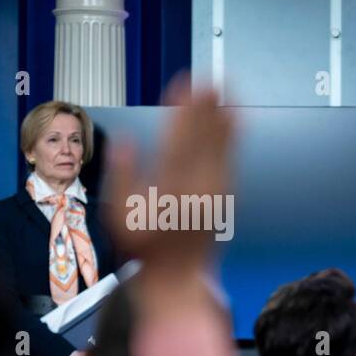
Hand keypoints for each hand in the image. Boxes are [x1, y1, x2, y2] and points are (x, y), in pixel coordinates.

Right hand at [104, 75, 234, 315]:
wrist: (180, 276)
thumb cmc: (144, 247)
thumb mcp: (120, 216)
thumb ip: (122, 176)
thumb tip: (125, 140)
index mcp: (170, 192)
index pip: (178, 142)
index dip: (183, 112)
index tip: (185, 86)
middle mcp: (198, 191)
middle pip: (203, 140)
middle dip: (208, 108)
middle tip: (213, 78)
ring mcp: (216, 194)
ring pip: (221, 148)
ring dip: (223, 117)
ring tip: (228, 89)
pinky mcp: (225, 197)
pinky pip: (229, 159)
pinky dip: (231, 137)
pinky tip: (235, 118)